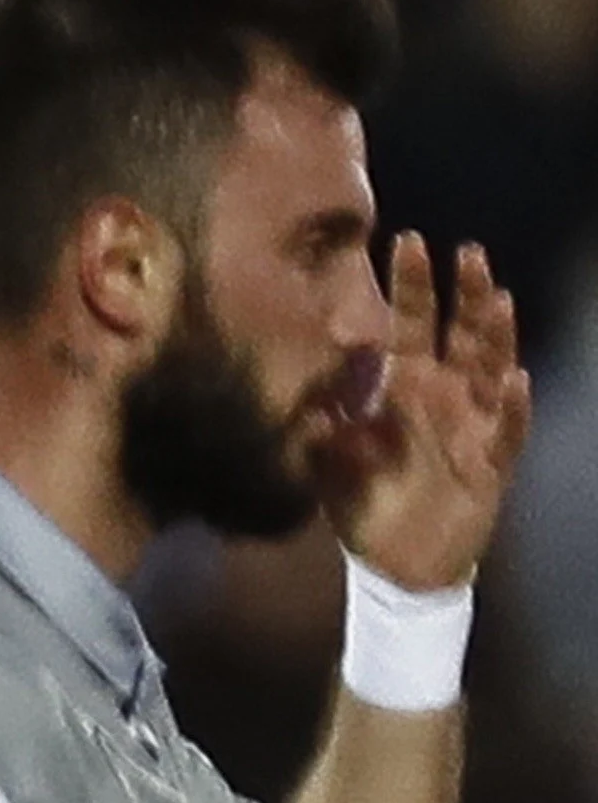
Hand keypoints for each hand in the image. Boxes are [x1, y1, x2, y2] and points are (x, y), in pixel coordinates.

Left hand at [322, 234, 532, 590]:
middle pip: (460, 333)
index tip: (404, 239)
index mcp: (405, 387)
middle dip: (464, 294)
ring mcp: (472, 426)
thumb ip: (314, 421)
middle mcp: (444, 397)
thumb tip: (287, 390)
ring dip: (496, 335)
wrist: (396, 562)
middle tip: (466, 252)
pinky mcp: (490, 463)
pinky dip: (511, 406)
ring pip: (491, 370)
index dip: (411, 286)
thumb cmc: (366, 501)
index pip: (410, 325)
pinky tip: (515, 380)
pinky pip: (506, 431)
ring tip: (497, 299)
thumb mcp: (327, 459)